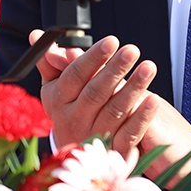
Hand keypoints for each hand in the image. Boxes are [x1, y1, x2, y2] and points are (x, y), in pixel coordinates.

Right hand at [33, 33, 190, 175]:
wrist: (76, 155)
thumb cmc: (69, 110)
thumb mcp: (56, 88)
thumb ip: (50, 62)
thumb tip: (36, 35)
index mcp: (58, 101)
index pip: (75, 75)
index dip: (93, 58)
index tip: (111, 41)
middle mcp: (74, 120)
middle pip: (95, 92)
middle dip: (114, 70)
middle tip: (132, 50)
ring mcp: (94, 137)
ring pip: (114, 111)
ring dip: (132, 88)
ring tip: (148, 67)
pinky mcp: (113, 151)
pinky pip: (129, 133)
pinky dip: (141, 116)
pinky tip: (153, 99)